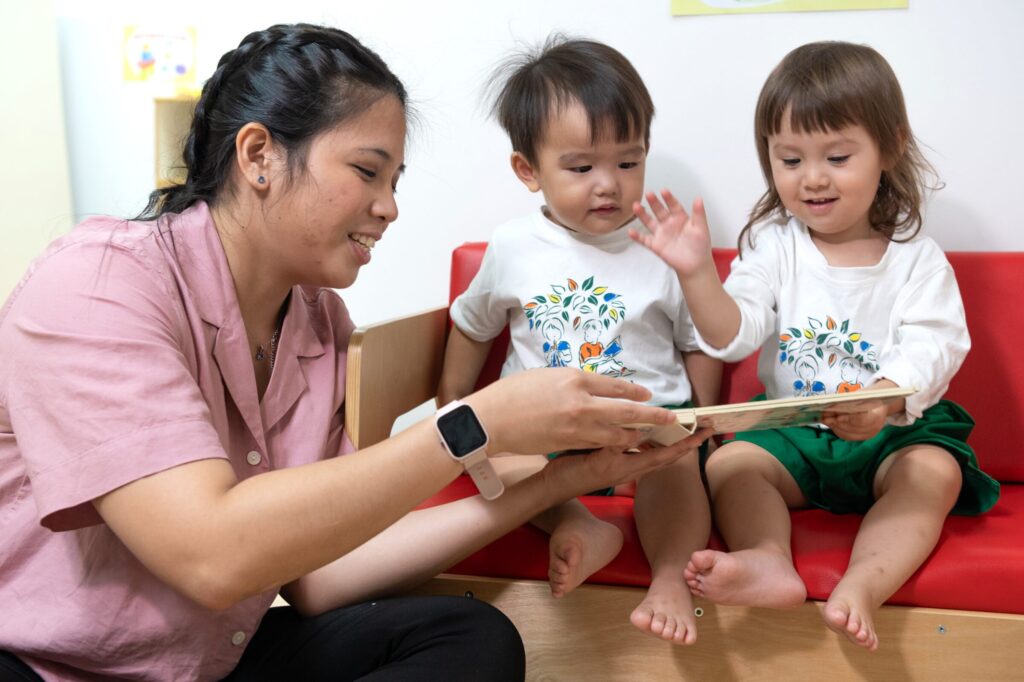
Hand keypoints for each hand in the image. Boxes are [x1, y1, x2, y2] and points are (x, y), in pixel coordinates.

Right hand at [467, 367, 677, 455]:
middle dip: (653, 416)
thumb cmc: (514, 393)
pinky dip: (615, 446)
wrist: (491, 419)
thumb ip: (576, 382)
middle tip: (672, 418)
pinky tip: (623, 446)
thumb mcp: (548, 376)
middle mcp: (581, 401)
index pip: (616, 385)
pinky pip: (600, 445)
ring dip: (637, 436)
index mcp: (575, 378)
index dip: (636, 391)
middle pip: (627, 410)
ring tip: (650, 437)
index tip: (648, 394)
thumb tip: (595, 389)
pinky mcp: (569, 444)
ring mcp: (576, 425)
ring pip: (617, 433)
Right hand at [541, 430, 712, 500]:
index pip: (667, 455)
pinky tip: (644, 434)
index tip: (706, 433)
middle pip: (667, 457)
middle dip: (686, 444)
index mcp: (630, 466)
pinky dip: (649, 443)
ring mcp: (623, 468)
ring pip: (655, 456)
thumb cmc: (573, 472)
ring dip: (669, 444)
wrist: (555, 486)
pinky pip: (640, 453)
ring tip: (679, 429)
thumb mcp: (595, 456)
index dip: (688, 444)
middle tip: (702, 429)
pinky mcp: (614, 466)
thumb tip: (638, 433)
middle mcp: (631, 468)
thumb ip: (616, 444)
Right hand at [631, 190, 712, 278]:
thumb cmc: (700, 247)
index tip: (664, 191)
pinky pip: (644, 240)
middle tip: (649, 194)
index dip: (669, 198)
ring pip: (649, 222)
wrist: (695, 265)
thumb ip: (699, 214)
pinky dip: (637, 237)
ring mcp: (661, 234)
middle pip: (659, 210)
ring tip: (636, 206)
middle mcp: (669, 224)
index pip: (673, 205)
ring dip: (642, 214)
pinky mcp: (656, 245)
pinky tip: (631, 232)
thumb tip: (699, 199)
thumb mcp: (701, 228)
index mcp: (680, 218)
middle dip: (654, 202)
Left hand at [822, 401, 886, 440]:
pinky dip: (838, 430)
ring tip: (825, 420)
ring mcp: (870, 434)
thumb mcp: (859, 395)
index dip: (849, 420)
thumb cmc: (867, 396)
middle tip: (824, 418)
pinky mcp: (863, 437)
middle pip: (853, 428)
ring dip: (835, 427)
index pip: (862, 420)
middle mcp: (876, 426)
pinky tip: (831, 424)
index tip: (837, 418)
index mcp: (878, 413)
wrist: (880, 402)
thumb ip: (846, 402)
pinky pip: (848, 436)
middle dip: (837, 423)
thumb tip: (829, 408)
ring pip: (848, 434)